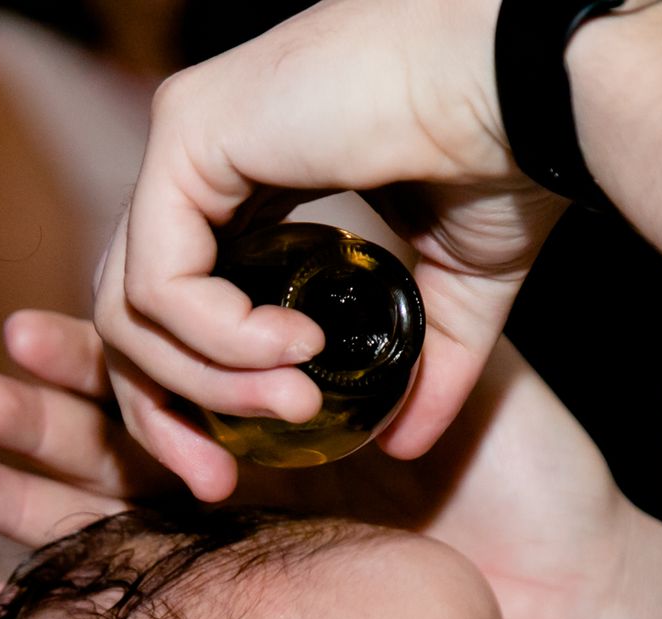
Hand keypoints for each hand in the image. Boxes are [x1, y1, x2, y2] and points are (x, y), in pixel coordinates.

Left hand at [93, 0, 568, 501]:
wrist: (531, 92)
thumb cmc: (506, 160)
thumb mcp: (458, 290)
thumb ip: (422, 364)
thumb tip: (406, 441)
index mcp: (259, 180)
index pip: (175, 307)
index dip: (194, 400)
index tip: (230, 472)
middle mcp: (208, 156)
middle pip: (129, 316)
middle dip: (165, 417)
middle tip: (218, 482)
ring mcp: (189, 139)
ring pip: (131, 307)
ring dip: (208, 383)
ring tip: (296, 403)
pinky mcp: (189, 133)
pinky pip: (158, 278)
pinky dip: (215, 337)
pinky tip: (290, 348)